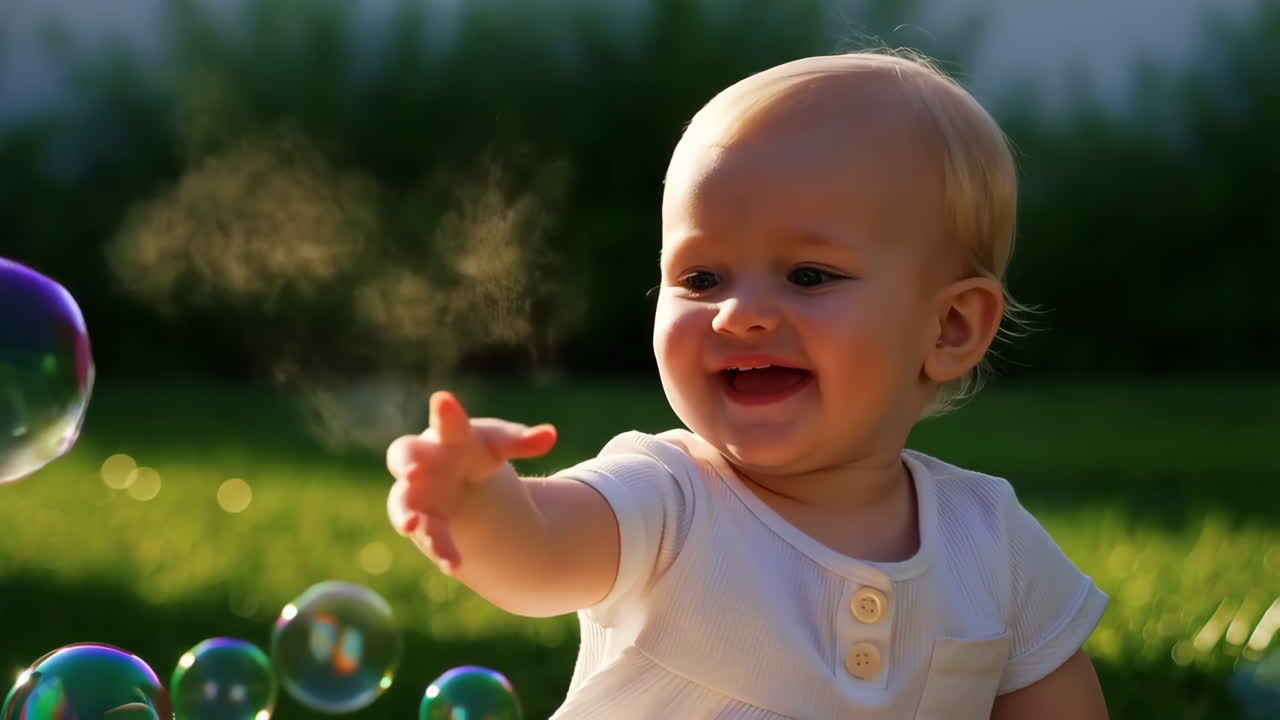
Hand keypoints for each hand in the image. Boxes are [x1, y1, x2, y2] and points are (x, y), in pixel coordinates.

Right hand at [386, 390, 556, 572]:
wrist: (458, 482)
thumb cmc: (476, 453)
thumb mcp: (498, 446)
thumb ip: (521, 441)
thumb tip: (550, 436)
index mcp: (446, 436)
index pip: (446, 422)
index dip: (445, 413)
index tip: (443, 399)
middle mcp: (422, 461)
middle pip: (403, 456)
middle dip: (406, 464)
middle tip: (410, 473)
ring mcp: (417, 493)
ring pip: (405, 504)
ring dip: (409, 516)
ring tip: (415, 527)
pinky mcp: (423, 523)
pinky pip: (427, 537)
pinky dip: (441, 549)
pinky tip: (453, 564)